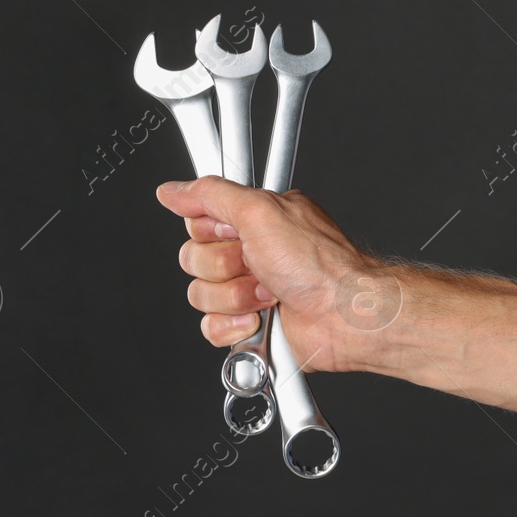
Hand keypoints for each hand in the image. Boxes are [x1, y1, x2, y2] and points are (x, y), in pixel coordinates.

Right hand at [155, 176, 374, 372]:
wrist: (342, 315)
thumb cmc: (317, 263)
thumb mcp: (260, 210)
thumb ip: (211, 194)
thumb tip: (174, 190)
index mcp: (255, 220)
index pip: (199, 220)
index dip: (211, 231)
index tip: (235, 233)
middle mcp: (252, 252)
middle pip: (194, 259)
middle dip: (225, 266)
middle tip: (258, 264)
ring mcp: (249, 289)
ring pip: (200, 295)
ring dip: (234, 297)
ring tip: (269, 292)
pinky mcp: (249, 324)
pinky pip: (210, 327)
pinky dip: (234, 326)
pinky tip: (261, 319)